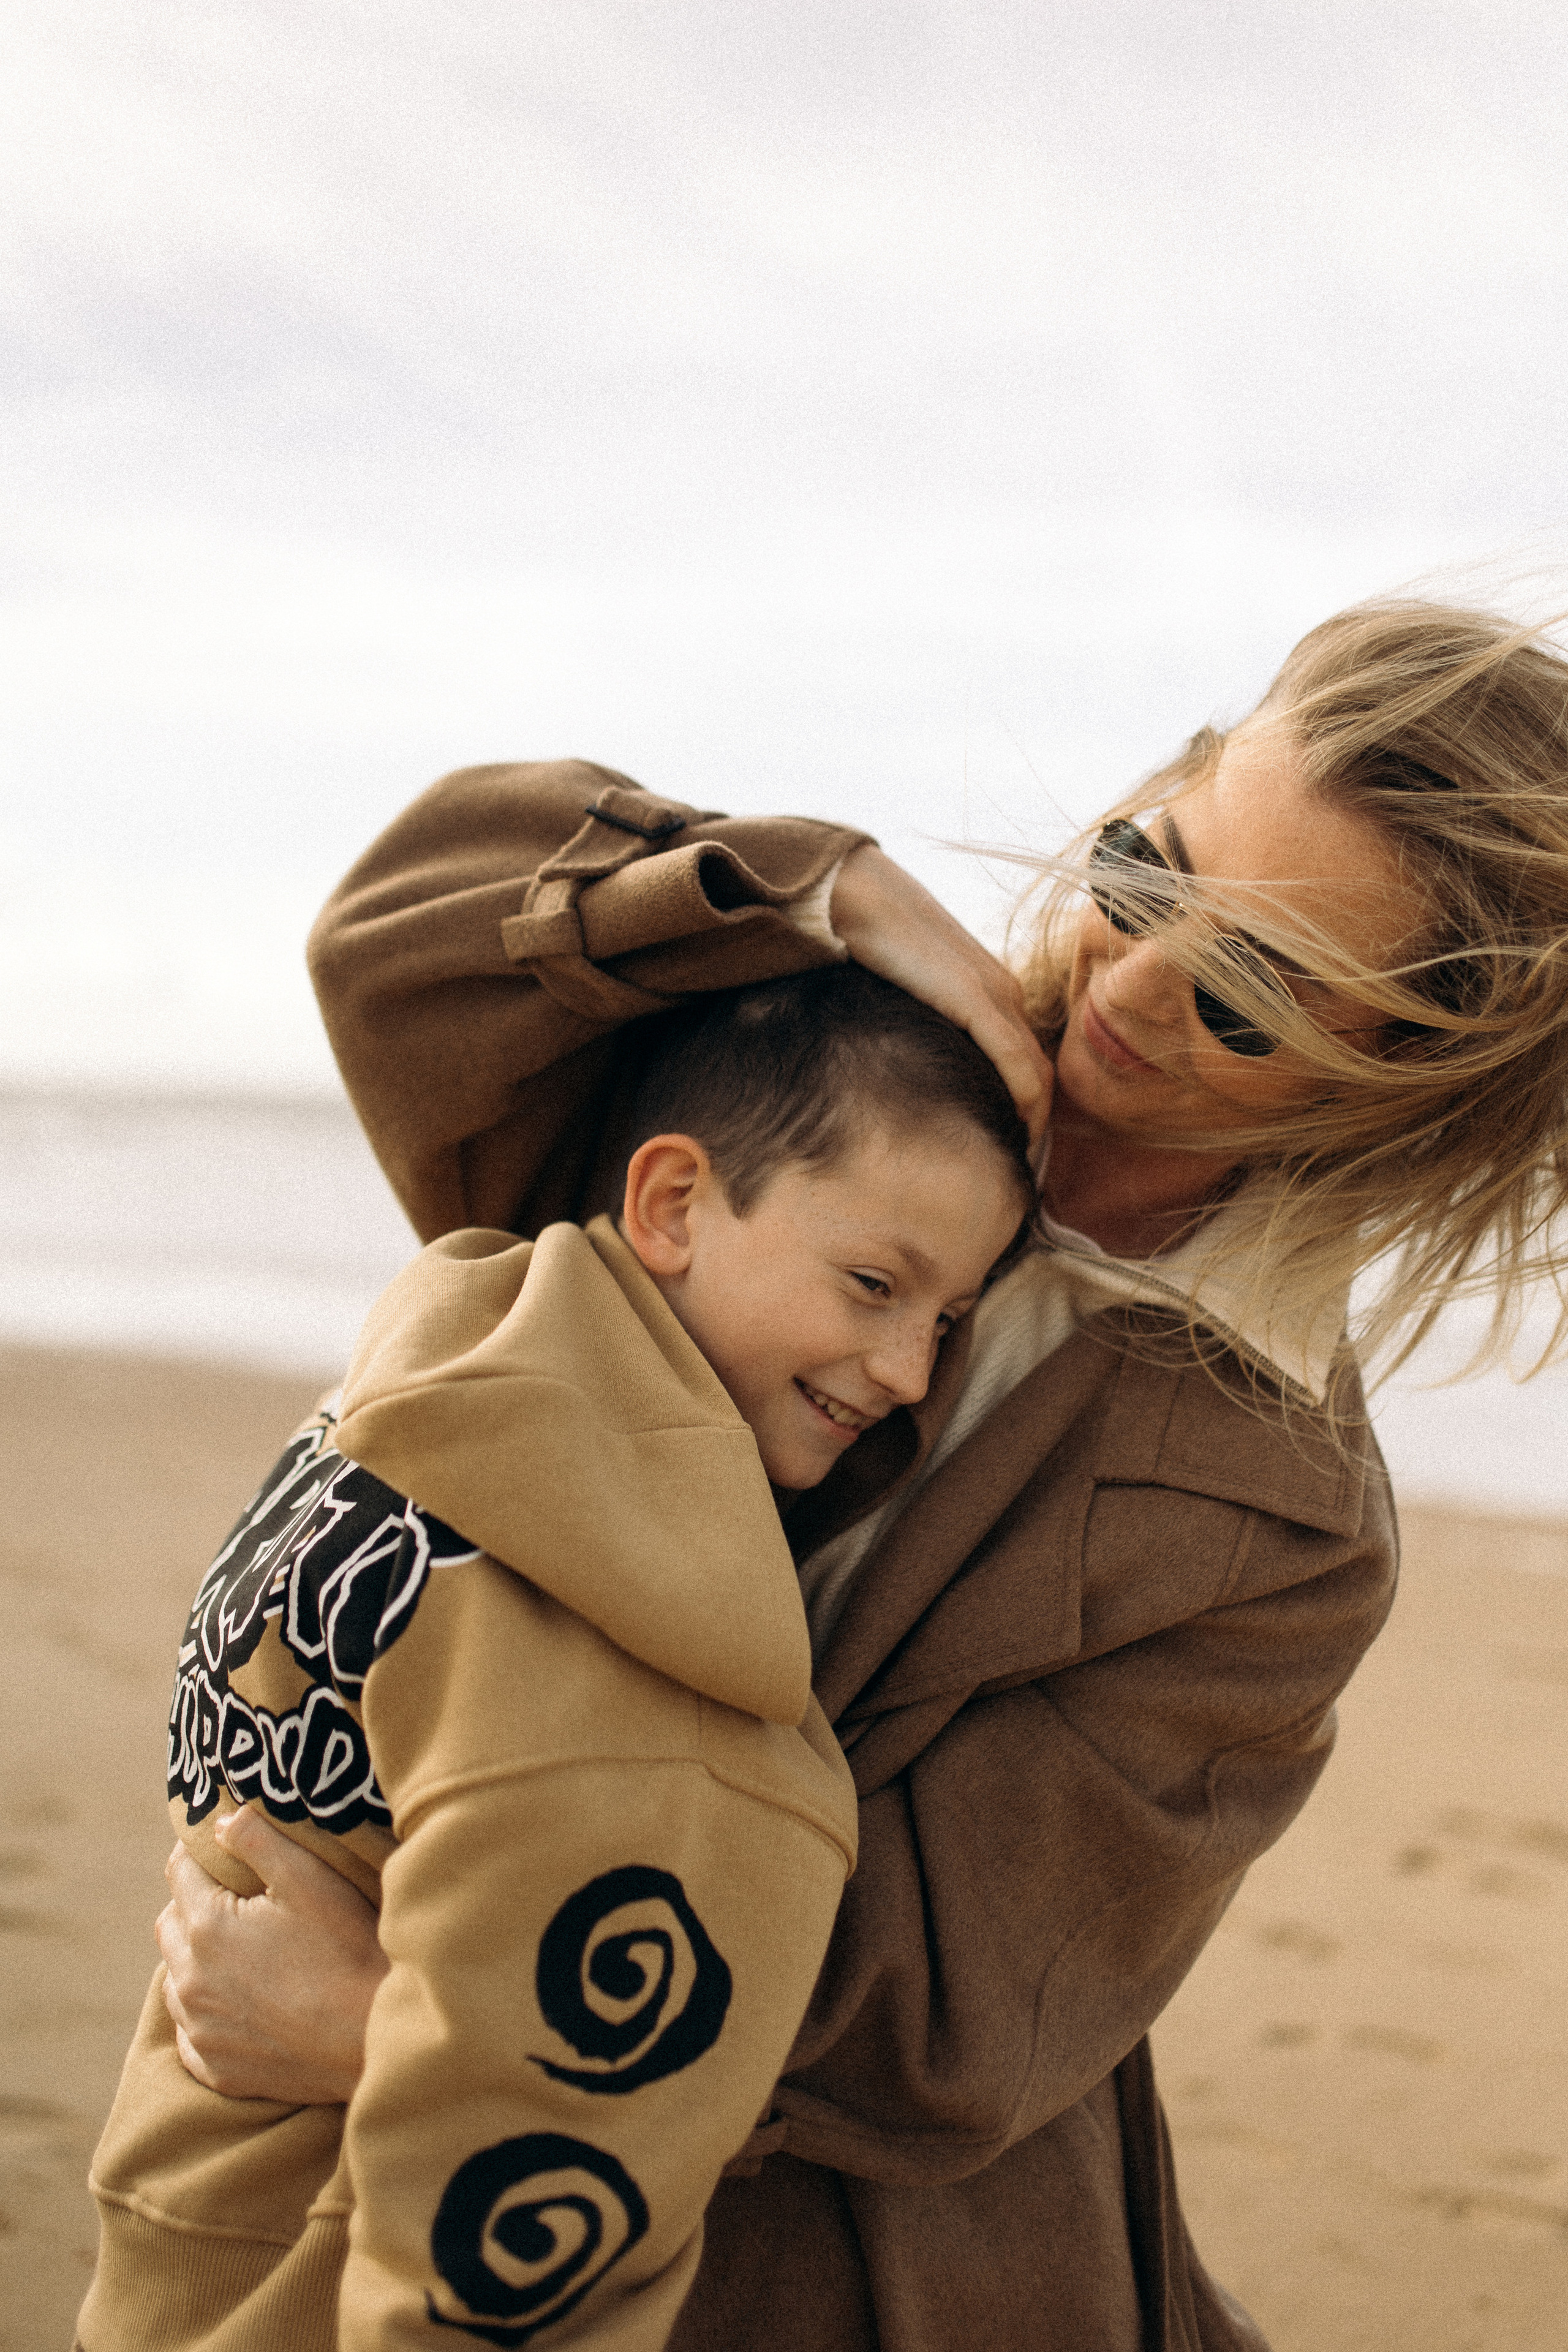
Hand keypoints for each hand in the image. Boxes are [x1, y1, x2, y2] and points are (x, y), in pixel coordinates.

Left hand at [156, 1807, 386, 2103]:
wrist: (372, 2038)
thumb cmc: (346, 1949)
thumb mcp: (309, 1878)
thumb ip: (257, 1839)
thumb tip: (219, 1821)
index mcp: (206, 1928)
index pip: (179, 1871)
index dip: (200, 1850)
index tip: (223, 1845)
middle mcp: (189, 1981)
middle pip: (168, 1923)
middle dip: (192, 1902)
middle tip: (236, 1896)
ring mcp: (200, 2030)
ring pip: (175, 1979)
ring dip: (194, 1958)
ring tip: (240, 1949)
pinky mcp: (216, 2069)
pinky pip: (190, 2032)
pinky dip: (205, 2011)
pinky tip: (239, 2002)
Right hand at [829, 846, 1052, 1147]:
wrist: (854, 895)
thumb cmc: (869, 944)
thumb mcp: (903, 1001)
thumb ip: (920, 1034)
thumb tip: (908, 1083)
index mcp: (990, 996)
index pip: (1024, 1068)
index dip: (1025, 1118)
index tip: (1009, 1160)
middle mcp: (1005, 997)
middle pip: (1038, 1079)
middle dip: (1035, 1133)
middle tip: (1021, 1182)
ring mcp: (996, 997)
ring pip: (1035, 1077)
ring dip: (1034, 1127)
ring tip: (1020, 1173)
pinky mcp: (978, 1000)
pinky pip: (1016, 1063)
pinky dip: (1024, 1103)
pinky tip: (1017, 1137)